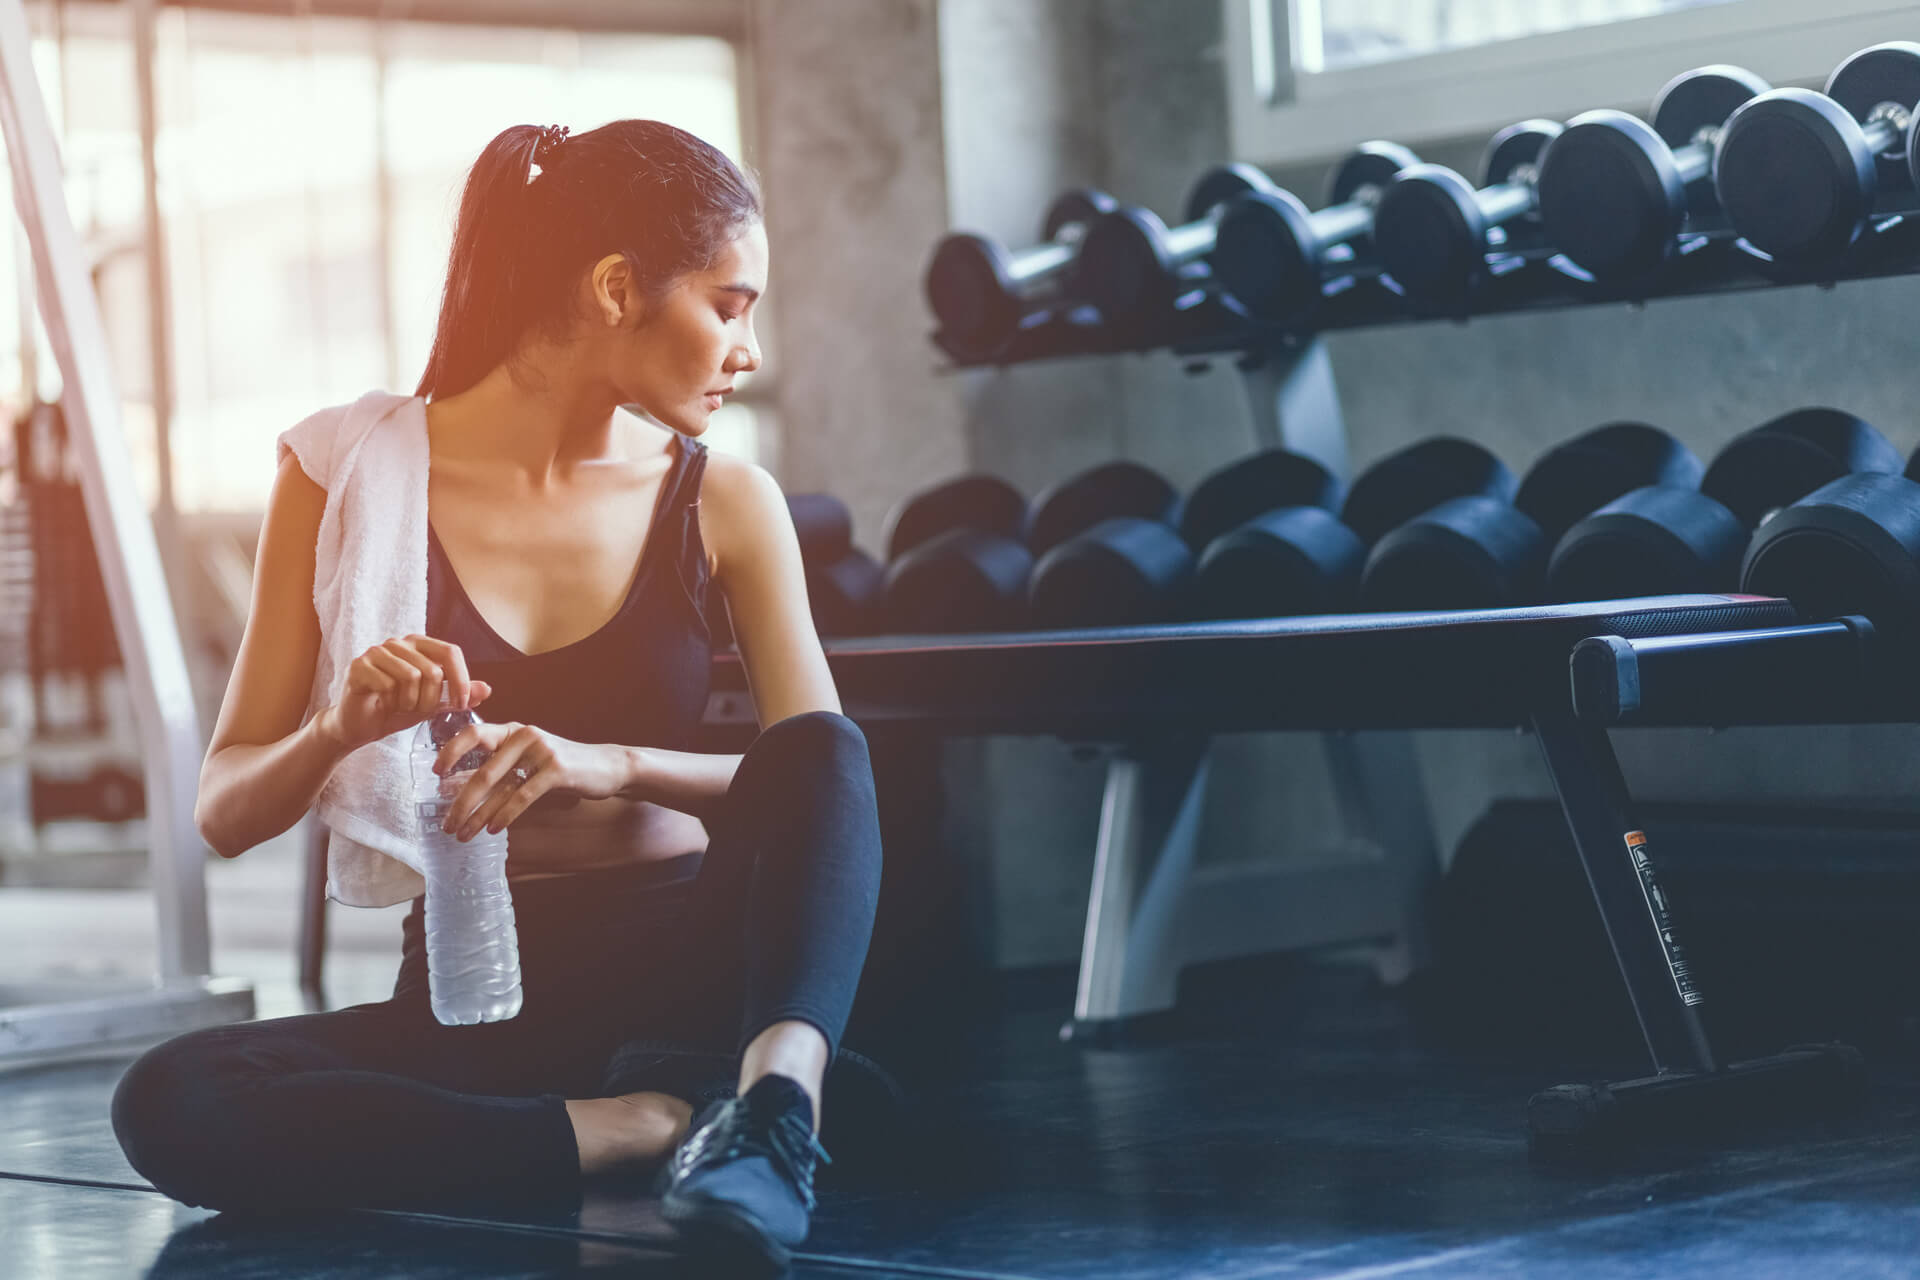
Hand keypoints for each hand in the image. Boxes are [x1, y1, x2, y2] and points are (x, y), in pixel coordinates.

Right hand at [325, 635, 492, 752]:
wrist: (361, 726)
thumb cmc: (397, 710)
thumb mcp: (434, 704)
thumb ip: (458, 695)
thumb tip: (487, 689)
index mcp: (419, 645)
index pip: (451, 652)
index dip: (461, 680)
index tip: (461, 705)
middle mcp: (398, 643)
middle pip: (432, 669)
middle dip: (430, 699)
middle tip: (417, 709)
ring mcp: (376, 652)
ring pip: (411, 676)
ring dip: (410, 702)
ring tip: (400, 706)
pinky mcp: (358, 666)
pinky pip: (387, 684)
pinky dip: (390, 702)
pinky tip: (383, 704)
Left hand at [434, 721, 629, 841]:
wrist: (607, 766)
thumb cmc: (562, 766)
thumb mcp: (529, 761)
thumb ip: (500, 769)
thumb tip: (458, 790)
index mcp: (513, 730)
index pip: (474, 734)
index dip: (451, 752)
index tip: (435, 773)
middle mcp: (524, 735)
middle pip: (482, 771)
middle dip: (461, 803)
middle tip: (447, 825)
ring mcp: (541, 751)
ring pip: (499, 787)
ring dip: (478, 815)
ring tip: (465, 834)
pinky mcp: (557, 769)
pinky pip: (523, 796)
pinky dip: (505, 815)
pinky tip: (494, 829)